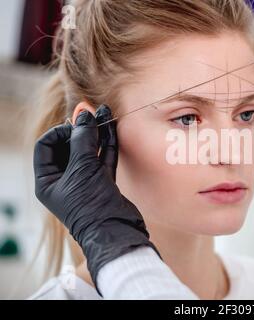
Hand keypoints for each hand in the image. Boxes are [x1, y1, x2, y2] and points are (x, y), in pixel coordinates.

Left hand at [33, 105, 158, 285]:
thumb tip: (84, 115)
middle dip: (80, 129)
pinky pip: (103, 159)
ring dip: (96, 134)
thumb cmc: (91, 204)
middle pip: (68, 146)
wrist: (116, 230)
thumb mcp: (83, 168)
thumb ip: (83, 139)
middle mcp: (64, 180)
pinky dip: (107, 145)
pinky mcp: (103, 184)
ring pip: (88, 151)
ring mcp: (85, 182)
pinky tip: (112, 129)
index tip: (77, 126)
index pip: (46, 146)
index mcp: (48, 180)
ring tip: (105, 114)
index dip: (60, 131)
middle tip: (92, 114)